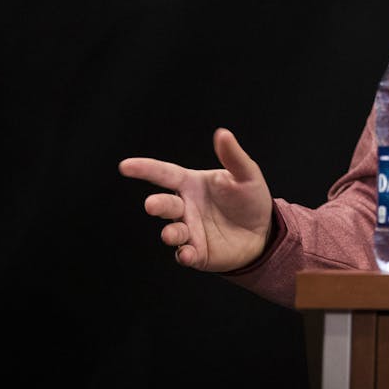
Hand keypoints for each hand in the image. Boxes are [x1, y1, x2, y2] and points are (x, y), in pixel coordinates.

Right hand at [119, 127, 273, 271]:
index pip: (164, 174)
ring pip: (172, 231)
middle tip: (152, 204)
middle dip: (157, 205)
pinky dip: (185, 255)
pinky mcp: (197, 252)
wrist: (263, 230)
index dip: (145, 169)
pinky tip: (188, 254)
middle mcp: (185, 207)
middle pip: (165, 204)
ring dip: (170, 233)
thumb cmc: (249, 198)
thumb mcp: (246, 174)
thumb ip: (233, 156)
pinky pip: (186, 254)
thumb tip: (223, 133)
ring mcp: (189, 230)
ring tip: (171, 234)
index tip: (125, 166)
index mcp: (192, 184)